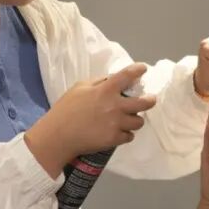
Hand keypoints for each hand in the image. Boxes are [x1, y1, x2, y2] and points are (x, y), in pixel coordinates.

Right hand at [26, 63, 155, 176]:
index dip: (138, 70)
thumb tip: (112, 80)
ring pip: (138, 122)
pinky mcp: (114, 139)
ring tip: (129, 120)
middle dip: (150, 100)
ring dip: (135, 120)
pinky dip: (126, 134)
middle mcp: (115, 106)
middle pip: (144, 103)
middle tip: (150, 99)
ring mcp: (116, 124)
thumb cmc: (65, 109)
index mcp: (105, 90)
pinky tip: (119, 132)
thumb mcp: (79, 88)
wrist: (58, 136)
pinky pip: (129, 136)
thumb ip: (98, 83)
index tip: (143, 69)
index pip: (127, 75)